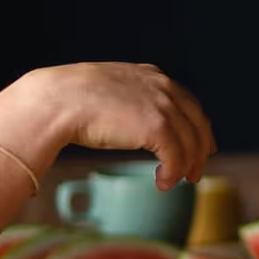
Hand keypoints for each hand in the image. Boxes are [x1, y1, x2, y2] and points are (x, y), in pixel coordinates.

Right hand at [0, 63, 215, 188]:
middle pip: (197, 123)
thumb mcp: (109, 89)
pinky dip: (173, 173)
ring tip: (175, 182)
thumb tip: (128, 120)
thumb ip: (127, 98)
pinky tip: (162, 182)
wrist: (57, 100)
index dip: (197, 127)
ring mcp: (162, 106)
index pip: (188, 103)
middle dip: (200, 150)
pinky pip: (176, 156)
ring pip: (190, 143)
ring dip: (185, 167)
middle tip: (195, 173)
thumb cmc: (71, 98)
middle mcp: (163, 88)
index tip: (201, 145)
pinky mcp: (157, 127)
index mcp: (153, 76)